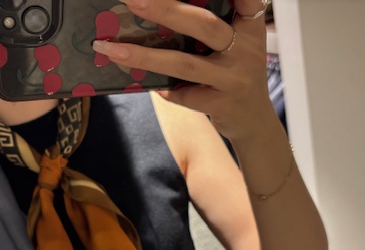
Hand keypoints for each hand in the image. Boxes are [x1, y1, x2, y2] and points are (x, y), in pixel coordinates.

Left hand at [92, 0, 273, 141]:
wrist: (254, 121)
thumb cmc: (234, 74)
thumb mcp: (235, 46)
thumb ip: (208, 28)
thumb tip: (155, 11)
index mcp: (249, 28)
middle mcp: (245, 50)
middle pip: (203, 25)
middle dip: (164, 10)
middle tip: (132, 0)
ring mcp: (233, 78)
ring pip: (184, 64)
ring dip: (144, 56)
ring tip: (110, 49)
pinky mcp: (221, 104)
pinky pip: (184, 95)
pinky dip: (165, 90)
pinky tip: (151, 88)